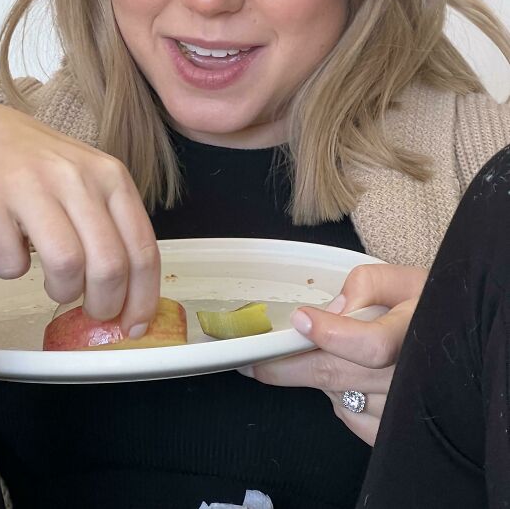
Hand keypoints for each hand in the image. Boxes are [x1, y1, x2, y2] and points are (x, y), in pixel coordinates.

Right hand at [0, 98, 159, 335]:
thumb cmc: (37, 167)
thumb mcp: (88, 182)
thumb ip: (112, 228)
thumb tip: (132, 300)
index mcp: (110, 176)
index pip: (142, 248)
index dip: (142, 298)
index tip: (134, 327)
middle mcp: (76, 177)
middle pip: (109, 264)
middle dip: (104, 305)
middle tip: (91, 311)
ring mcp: (31, 185)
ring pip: (66, 265)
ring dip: (61, 291)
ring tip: (54, 282)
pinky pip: (10, 263)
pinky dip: (11, 270)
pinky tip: (12, 250)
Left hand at [239, 264, 427, 444]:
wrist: (458, 342)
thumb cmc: (426, 306)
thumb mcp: (401, 279)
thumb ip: (365, 284)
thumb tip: (331, 310)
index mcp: (411, 332)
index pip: (371, 344)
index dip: (332, 334)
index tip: (301, 319)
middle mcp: (408, 376)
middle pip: (336, 375)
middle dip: (286, 366)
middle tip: (251, 360)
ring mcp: (402, 409)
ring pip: (337, 396)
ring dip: (317, 377)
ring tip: (319, 354)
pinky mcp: (395, 431)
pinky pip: (350, 417)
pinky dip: (338, 399)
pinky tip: (346, 378)